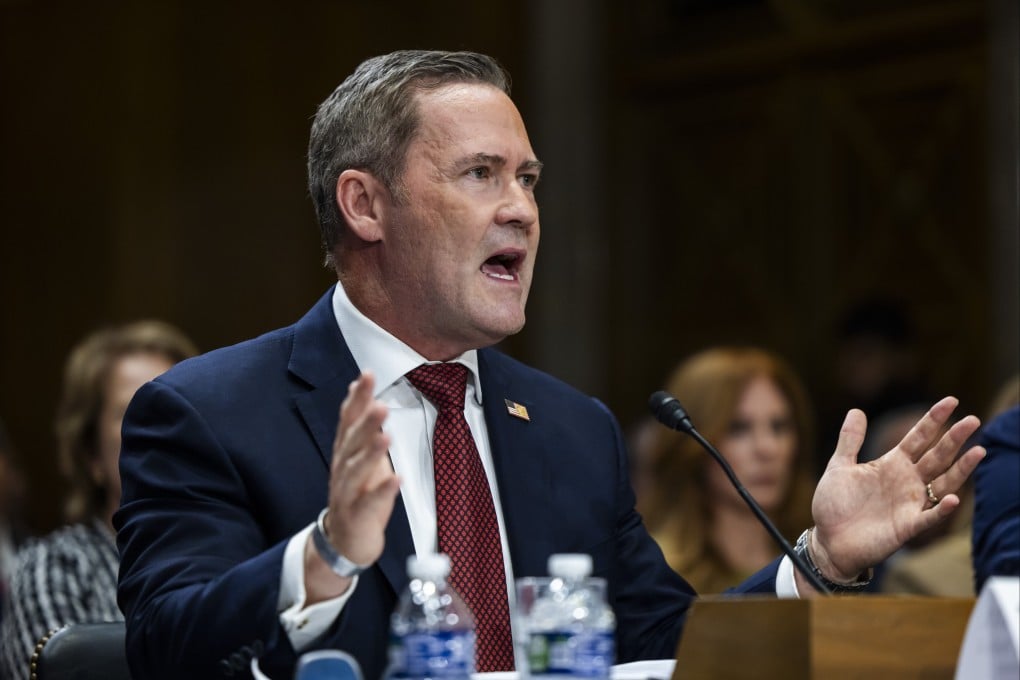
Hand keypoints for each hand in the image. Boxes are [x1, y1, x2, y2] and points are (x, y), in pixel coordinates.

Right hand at [306, 372, 399, 597]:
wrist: (344, 541)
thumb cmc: (358, 494)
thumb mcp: (361, 457)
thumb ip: (362, 427)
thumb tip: (366, 392)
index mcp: (345, 451)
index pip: (349, 419)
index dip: (357, 398)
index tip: (367, 374)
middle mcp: (342, 468)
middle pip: (352, 441)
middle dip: (365, 421)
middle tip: (380, 403)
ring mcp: (346, 493)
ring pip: (356, 470)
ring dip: (371, 452)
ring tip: (385, 436)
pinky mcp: (356, 516)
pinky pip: (368, 502)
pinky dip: (383, 490)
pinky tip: (397, 479)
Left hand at [808, 396, 984, 583]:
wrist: (828, 541)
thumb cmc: (834, 505)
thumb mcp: (839, 467)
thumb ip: (850, 441)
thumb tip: (856, 410)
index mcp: (892, 464)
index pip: (919, 437)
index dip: (933, 419)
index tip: (952, 401)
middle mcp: (907, 481)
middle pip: (936, 456)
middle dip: (955, 438)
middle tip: (974, 420)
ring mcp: (910, 503)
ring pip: (943, 483)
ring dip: (961, 469)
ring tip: (978, 451)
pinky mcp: (907, 526)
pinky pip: (930, 517)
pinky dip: (942, 509)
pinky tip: (954, 498)